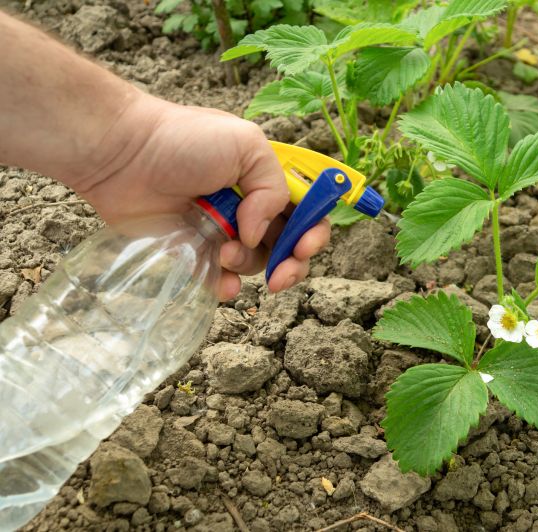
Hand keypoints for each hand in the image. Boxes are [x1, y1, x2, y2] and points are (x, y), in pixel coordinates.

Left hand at [75, 92, 329, 299]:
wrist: (123, 155)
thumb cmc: (184, 141)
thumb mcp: (246, 145)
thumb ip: (272, 186)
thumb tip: (260, 233)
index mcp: (265, 181)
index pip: (305, 212)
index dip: (313, 232)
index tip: (304, 245)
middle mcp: (249, 209)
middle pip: (289, 245)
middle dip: (293, 263)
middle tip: (282, 273)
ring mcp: (221, 233)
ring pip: (256, 264)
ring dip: (250, 265)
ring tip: (224, 251)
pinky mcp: (193, 254)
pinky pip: (220, 280)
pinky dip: (227, 286)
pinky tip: (222, 282)